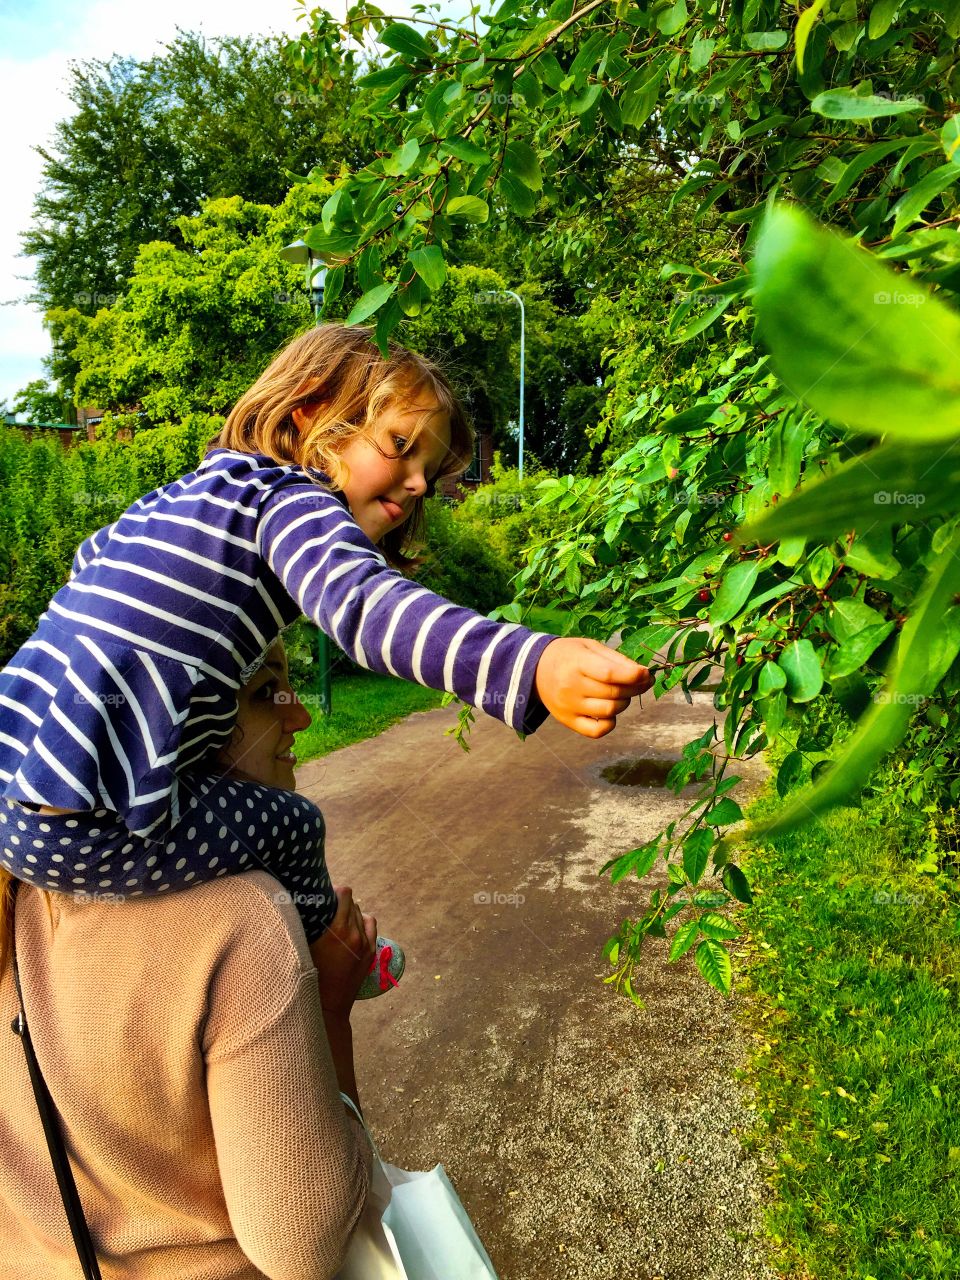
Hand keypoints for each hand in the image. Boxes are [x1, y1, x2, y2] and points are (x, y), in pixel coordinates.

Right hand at [308, 885, 376, 1016]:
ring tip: (337, 920)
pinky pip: (370, 925)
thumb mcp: (303, 947)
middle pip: (352, 903)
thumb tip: (304, 905)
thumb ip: (307, 924)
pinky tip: (351, 927)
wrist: (327, 1007)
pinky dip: (361, 922)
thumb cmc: (309, 977)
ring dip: (350, 913)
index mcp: (337, 929)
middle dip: (340, 903)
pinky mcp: (371, 952)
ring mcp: (365, 943)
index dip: (333, 892)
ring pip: (361, 914)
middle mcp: (354, 934)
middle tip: (327, 909)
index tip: (323, 896)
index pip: (345, 893)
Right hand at [534, 637, 653, 737]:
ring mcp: (569, 707)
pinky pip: (597, 731)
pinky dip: (611, 723)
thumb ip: (616, 659)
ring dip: (625, 702)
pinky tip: (610, 711)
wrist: (536, 670)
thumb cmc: (568, 655)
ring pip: (610, 711)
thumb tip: (644, 675)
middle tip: (641, 682)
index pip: (610, 674)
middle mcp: (571, 687)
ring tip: (623, 693)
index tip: (646, 674)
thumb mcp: (590, 647)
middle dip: (635, 688)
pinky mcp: (569, 721)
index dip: (634, 676)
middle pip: (614, 693)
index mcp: (576, 663)